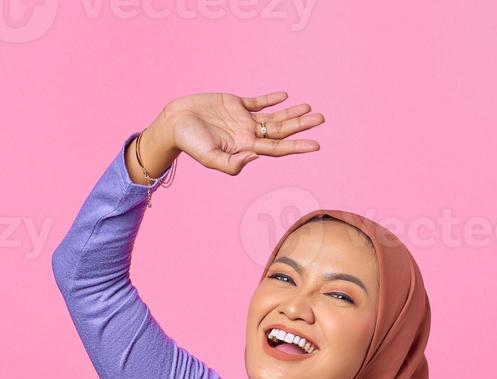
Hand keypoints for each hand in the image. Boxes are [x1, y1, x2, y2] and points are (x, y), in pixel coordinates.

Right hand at [157, 90, 323, 175]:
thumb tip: (255, 157)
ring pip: (273, 116)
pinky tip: (284, 96)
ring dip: (292, 112)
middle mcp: (248, 134)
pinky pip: (258, 102)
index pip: (278, 148)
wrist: (174, 123)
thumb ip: (232, 164)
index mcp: (246, 147)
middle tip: (322, 119)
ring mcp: (242, 119)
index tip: (317, 145)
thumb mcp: (210, 159)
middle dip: (301, 126)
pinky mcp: (234, 104)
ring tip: (310, 109)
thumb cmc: (190, 143)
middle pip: (281, 131)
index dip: (298, 146)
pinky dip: (271, 99)